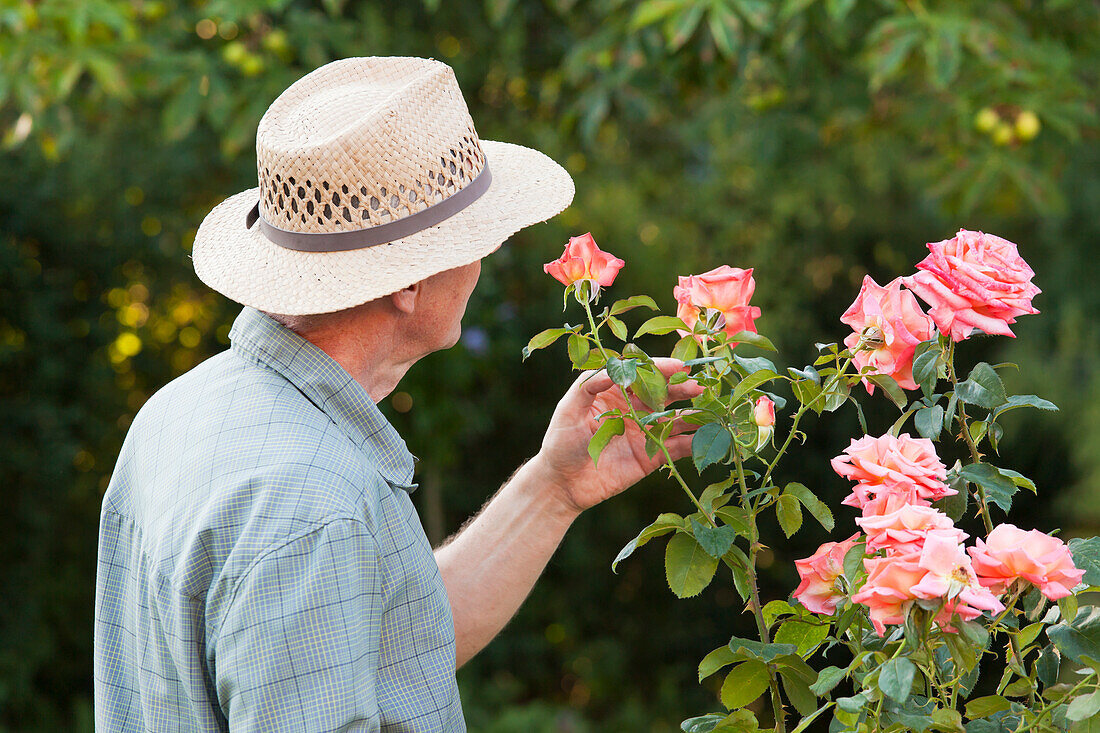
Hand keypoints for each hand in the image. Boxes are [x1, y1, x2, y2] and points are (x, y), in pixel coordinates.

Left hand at [533, 357, 704, 514]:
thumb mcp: (568, 410)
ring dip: (693, 414)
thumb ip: (588, 387)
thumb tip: (611, 369)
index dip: (661, 369)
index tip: (678, 366)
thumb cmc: (560, 442)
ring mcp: (645, 432)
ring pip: (675, 419)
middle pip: (663, 394)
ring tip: (711, 409)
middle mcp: (634, 409)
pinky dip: (693, 443)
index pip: (642, 374)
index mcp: (615, 392)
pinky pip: (676, 447)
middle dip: (682, 389)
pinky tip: (708, 438)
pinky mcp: (651, 456)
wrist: (561, 483)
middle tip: (700, 386)